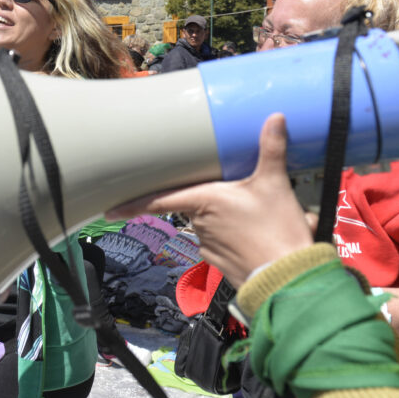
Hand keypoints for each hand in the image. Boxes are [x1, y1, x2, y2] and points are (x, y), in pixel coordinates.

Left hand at [106, 114, 311, 287]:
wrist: (288, 279)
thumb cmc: (276, 233)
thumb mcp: (275, 184)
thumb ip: (272, 149)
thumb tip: (274, 118)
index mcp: (204, 201)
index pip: (158, 200)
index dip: (132, 204)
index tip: (110, 209)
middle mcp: (200, 224)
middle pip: (194, 204)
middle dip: (212, 199)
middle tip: (237, 197)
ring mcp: (209, 246)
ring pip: (211, 224)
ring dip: (227, 219)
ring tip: (259, 217)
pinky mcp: (222, 263)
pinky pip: (222, 243)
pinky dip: (236, 237)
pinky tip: (259, 235)